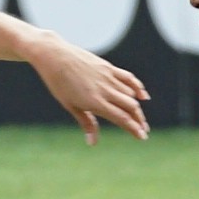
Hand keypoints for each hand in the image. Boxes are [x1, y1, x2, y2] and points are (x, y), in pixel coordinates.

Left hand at [32, 42, 151, 135]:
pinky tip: (142, 96)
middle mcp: (105, 90)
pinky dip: (137, 88)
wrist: (55, 56)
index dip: (134, 129)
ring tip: (140, 118)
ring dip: (137, 107)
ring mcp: (108, 77)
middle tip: (143, 131)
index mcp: (95, 102)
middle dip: (139, 121)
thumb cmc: (58, 83)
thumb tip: (92, 143)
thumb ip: (86, 123)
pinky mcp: (108, 67)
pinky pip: (128, 78)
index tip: (142, 137)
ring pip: (131, 94)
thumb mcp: (70, 105)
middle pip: (130, 107)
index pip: (121, 118)